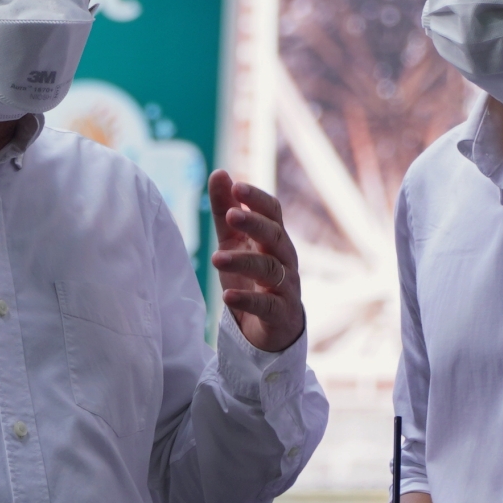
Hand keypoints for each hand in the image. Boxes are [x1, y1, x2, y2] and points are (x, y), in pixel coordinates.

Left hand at [208, 170, 304, 353]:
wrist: (270, 330)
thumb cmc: (252, 279)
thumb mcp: (233, 242)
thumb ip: (225, 211)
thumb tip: (220, 172)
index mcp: (274, 238)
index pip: (273, 212)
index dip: (257, 199)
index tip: (236, 186)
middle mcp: (285, 259)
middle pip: (275, 236)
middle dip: (255, 224)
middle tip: (232, 216)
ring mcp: (286, 287)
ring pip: (270, 269)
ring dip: (243, 261)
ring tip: (216, 258)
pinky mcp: (281, 314)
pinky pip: (267, 305)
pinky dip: (248, 300)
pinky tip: (227, 295)